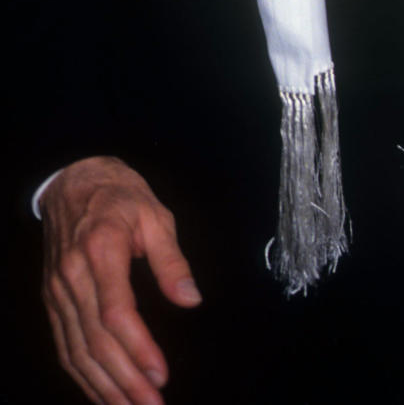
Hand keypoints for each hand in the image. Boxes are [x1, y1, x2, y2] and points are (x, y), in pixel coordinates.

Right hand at [40, 156, 201, 404]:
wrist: (72, 181)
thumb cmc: (120, 195)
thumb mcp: (155, 215)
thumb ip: (171, 259)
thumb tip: (191, 299)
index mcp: (101, 249)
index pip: (116, 312)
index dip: (138, 348)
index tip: (160, 374)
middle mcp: (72, 275)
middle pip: (96, 341)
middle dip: (125, 381)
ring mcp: (57, 291)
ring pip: (76, 351)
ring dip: (103, 388)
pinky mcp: (51, 300)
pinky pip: (64, 346)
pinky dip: (82, 376)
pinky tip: (102, 394)